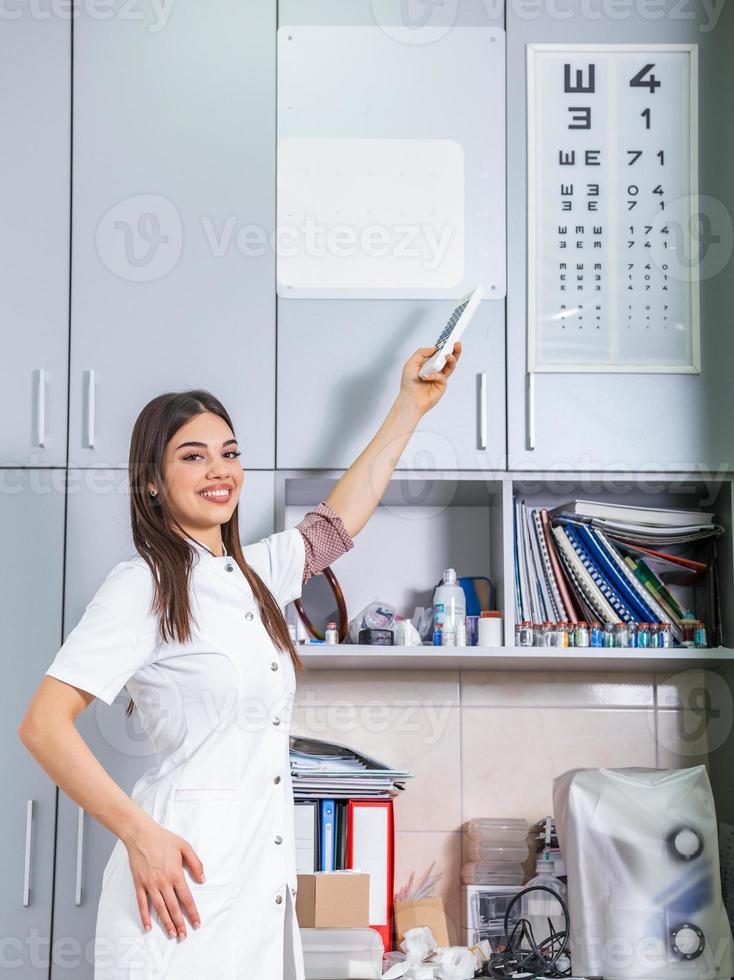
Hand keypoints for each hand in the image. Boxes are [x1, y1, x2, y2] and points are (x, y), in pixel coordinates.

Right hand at [125, 823, 204, 938]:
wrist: (141, 834)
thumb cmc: (163, 839)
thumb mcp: (185, 846)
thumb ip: (196, 863)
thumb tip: (202, 879)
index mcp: (175, 874)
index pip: (186, 898)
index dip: (192, 912)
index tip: (196, 923)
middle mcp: (163, 882)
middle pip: (173, 907)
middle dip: (180, 923)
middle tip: (184, 936)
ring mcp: (150, 885)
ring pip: (159, 908)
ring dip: (166, 923)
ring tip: (171, 934)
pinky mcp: (139, 884)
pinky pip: (142, 904)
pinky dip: (144, 916)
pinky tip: (148, 927)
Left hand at [399, 342, 461, 414]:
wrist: (409, 399)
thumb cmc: (409, 383)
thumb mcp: (411, 363)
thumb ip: (421, 353)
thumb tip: (434, 348)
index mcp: (429, 363)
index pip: (440, 353)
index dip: (445, 346)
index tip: (450, 338)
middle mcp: (436, 369)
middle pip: (449, 358)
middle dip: (455, 350)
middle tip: (457, 344)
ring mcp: (440, 377)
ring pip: (450, 366)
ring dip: (451, 359)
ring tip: (448, 355)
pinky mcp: (442, 385)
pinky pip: (441, 376)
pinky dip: (434, 375)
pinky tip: (426, 377)